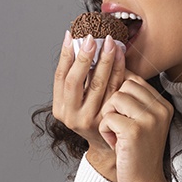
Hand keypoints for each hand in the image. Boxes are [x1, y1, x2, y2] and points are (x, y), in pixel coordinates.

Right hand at [52, 33, 126, 158]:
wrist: (107, 145)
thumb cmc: (92, 116)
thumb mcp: (77, 101)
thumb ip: (77, 78)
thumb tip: (78, 42)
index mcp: (60, 108)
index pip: (60, 77)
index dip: (65, 55)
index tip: (72, 36)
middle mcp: (72, 115)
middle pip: (75, 81)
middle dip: (84, 57)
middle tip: (92, 38)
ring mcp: (90, 119)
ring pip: (98, 85)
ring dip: (105, 61)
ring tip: (111, 44)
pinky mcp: (108, 120)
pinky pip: (115, 91)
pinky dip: (119, 72)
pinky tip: (121, 58)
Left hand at [97, 72, 173, 181]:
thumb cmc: (138, 152)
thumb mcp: (142, 122)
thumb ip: (134, 99)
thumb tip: (114, 69)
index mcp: (163, 104)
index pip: (134, 79)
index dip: (120, 94)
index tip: (122, 114)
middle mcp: (160, 109)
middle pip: (124, 85)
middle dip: (114, 105)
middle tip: (119, 126)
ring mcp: (150, 119)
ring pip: (114, 99)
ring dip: (108, 117)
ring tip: (118, 134)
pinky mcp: (135, 130)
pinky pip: (108, 117)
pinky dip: (105, 130)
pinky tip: (116, 143)